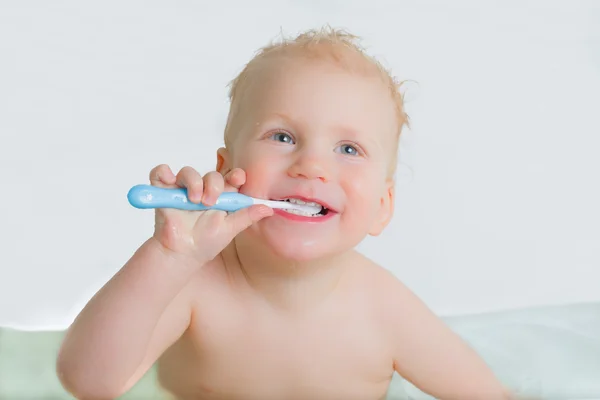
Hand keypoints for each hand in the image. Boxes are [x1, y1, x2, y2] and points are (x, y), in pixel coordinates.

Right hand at [148, 164, 272, 263]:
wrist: (182, 254)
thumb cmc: (206, 242)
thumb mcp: (230, 229)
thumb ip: (247, 216)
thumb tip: (269, 209)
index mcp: (221, 196)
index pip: (230, 178)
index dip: (235, 175)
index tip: (239, 178)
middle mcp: (203, 190)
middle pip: (211, 174)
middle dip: (214, 184)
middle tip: (210, 202)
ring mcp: (183, 189)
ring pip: (188, 172)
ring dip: (193, 182)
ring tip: (194, 200)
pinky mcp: (164, 190)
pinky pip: (161, 173)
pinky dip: (163, 172)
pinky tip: (169, 181)